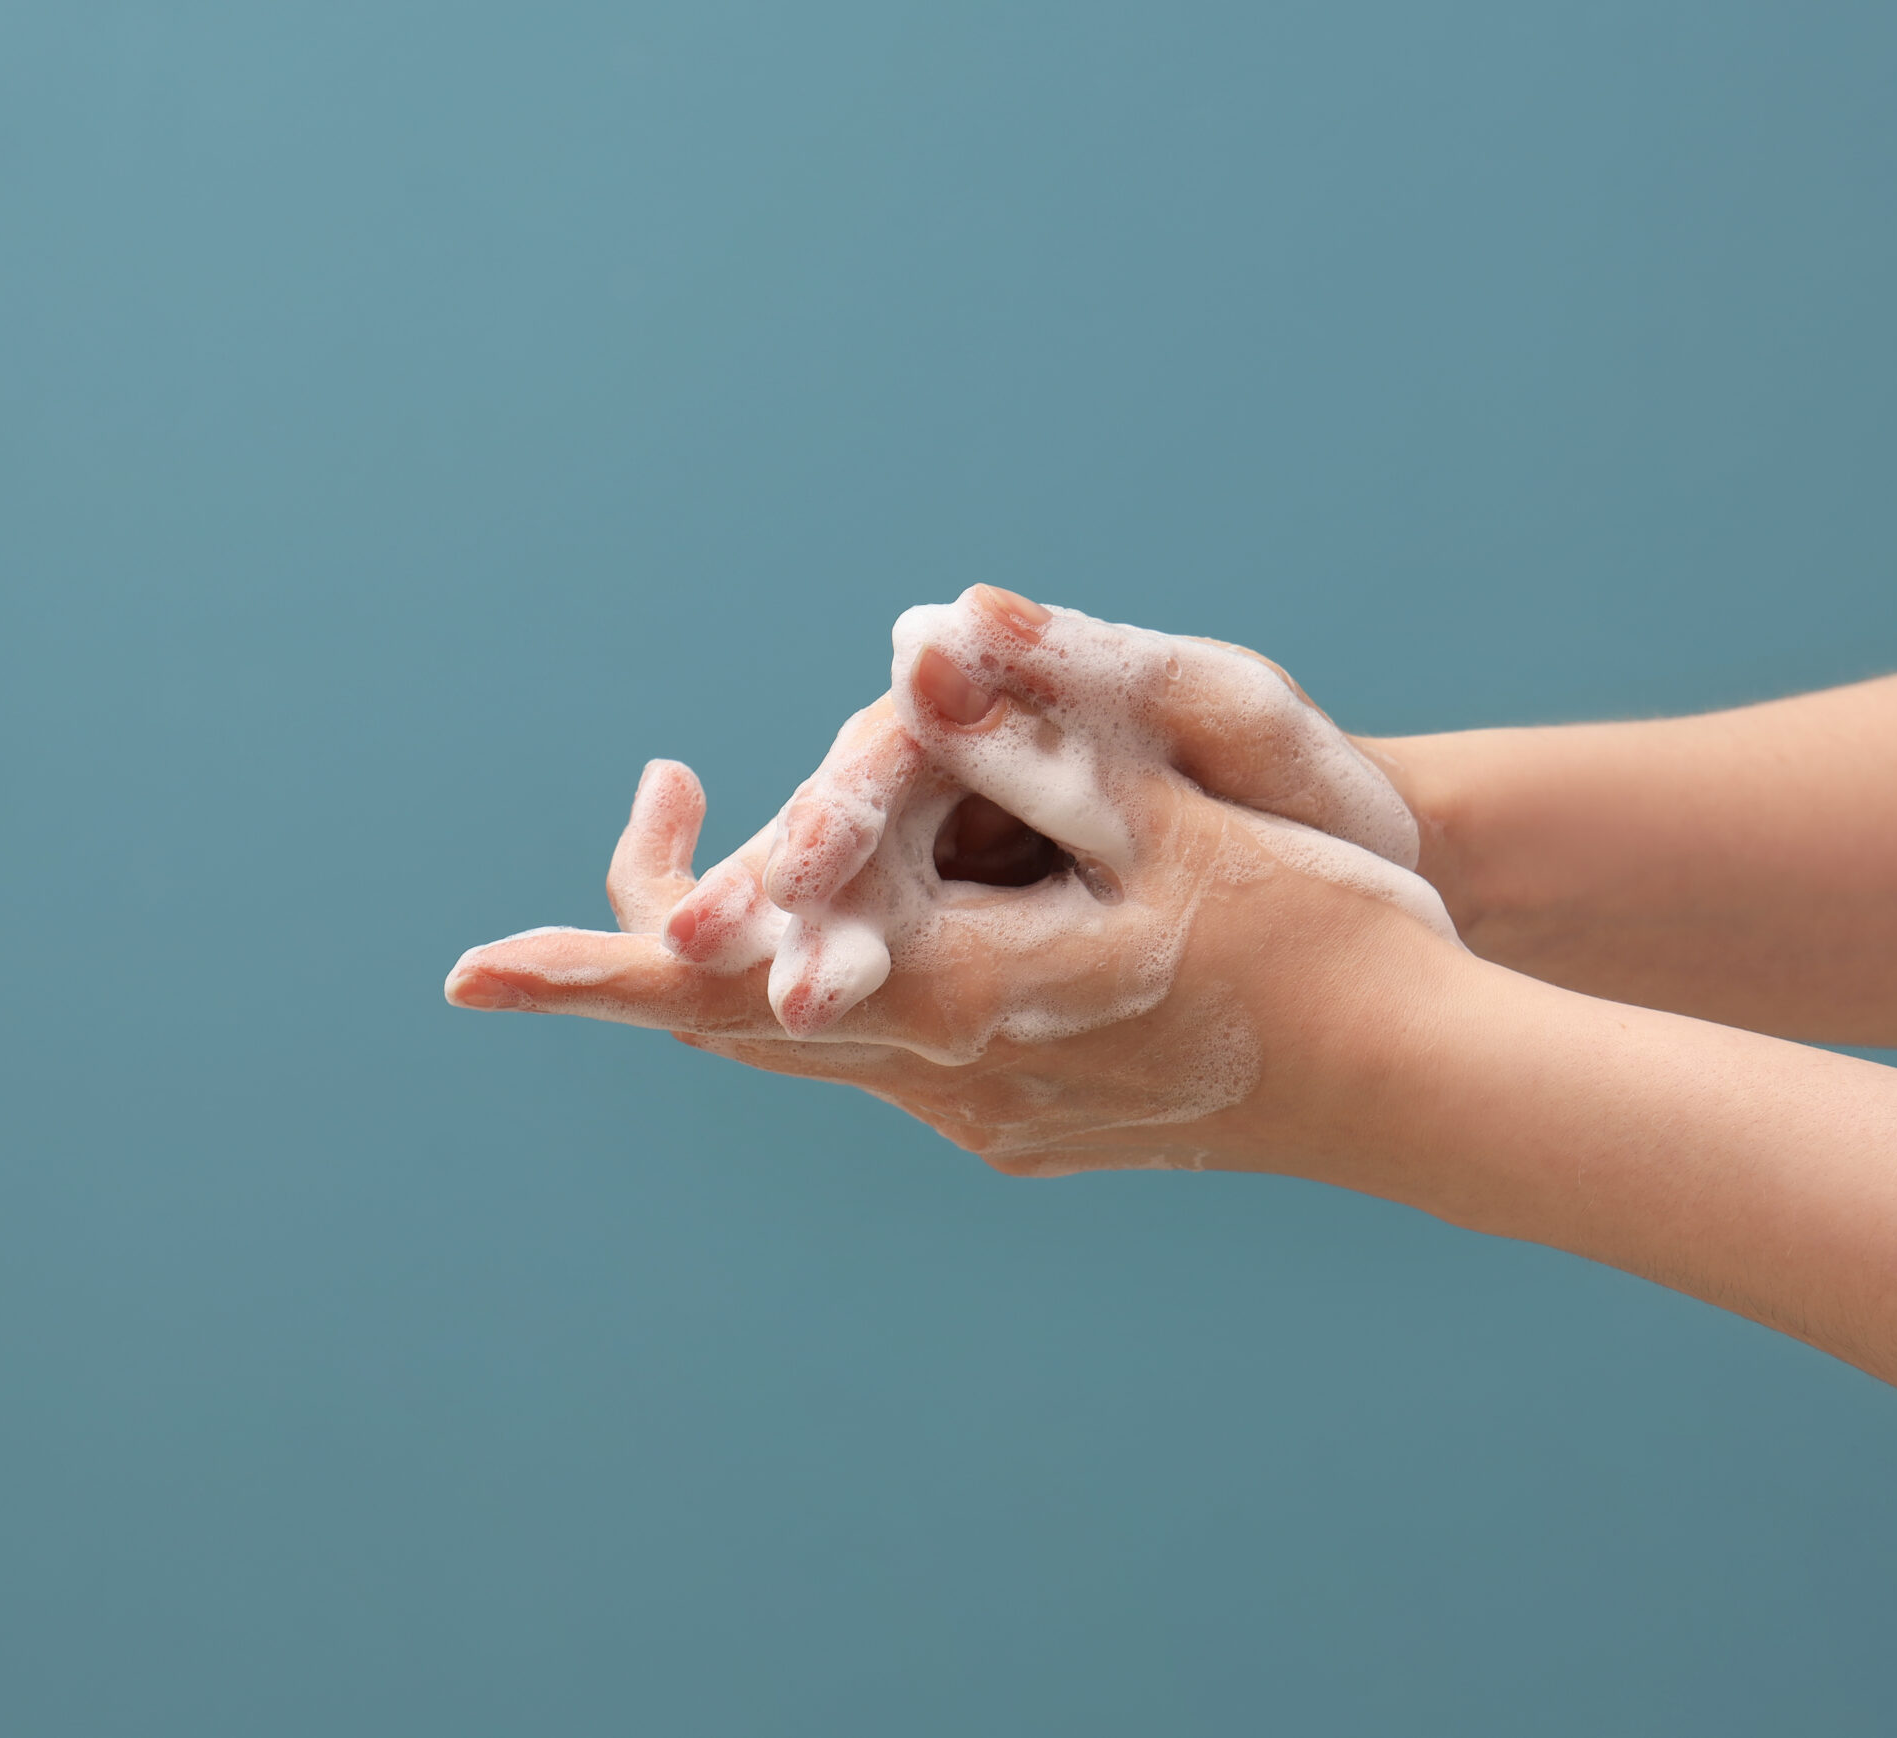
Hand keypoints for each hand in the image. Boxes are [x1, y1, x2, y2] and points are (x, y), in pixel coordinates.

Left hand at [445, 589, 1459, 1172]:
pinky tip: (882, 900)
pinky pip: (889, 1039)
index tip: (470, 971)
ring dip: (771, 937)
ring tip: (743, 839)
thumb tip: (916, 639)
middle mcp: (953, 1081)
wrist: (1426, 1077)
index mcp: (968, 1004)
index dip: (601, 970)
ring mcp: (990, 1115)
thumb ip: (1043, 729)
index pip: (733, 991)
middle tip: (648, 800)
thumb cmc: (1321, 929)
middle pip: (745, 1020)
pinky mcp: (1027, 1116)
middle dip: (663, 932)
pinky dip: (851, 961)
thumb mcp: (1186, 804)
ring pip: (816, 1030)